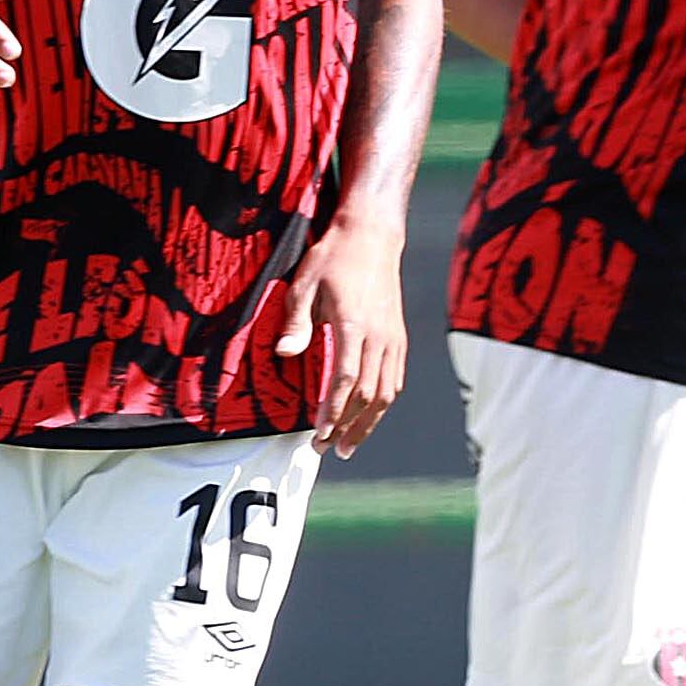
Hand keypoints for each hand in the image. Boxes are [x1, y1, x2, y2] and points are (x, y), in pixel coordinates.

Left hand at [276, 221, 406, 456]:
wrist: (372, 236)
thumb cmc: (334, 257)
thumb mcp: (305, 282)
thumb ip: (296, 322)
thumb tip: (286, 354)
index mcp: (354, 324)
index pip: (346, 380)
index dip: (333, 411)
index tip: (318, 434)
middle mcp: (379, 336)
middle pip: (369, 395)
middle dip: (347, 427)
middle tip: (326, 449)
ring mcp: (393, 338)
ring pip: (387, 393)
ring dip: (368, 423)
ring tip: (349, 445)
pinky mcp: (399, 336)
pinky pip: (395, 379)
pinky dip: (383, 403)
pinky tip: (369, 416)